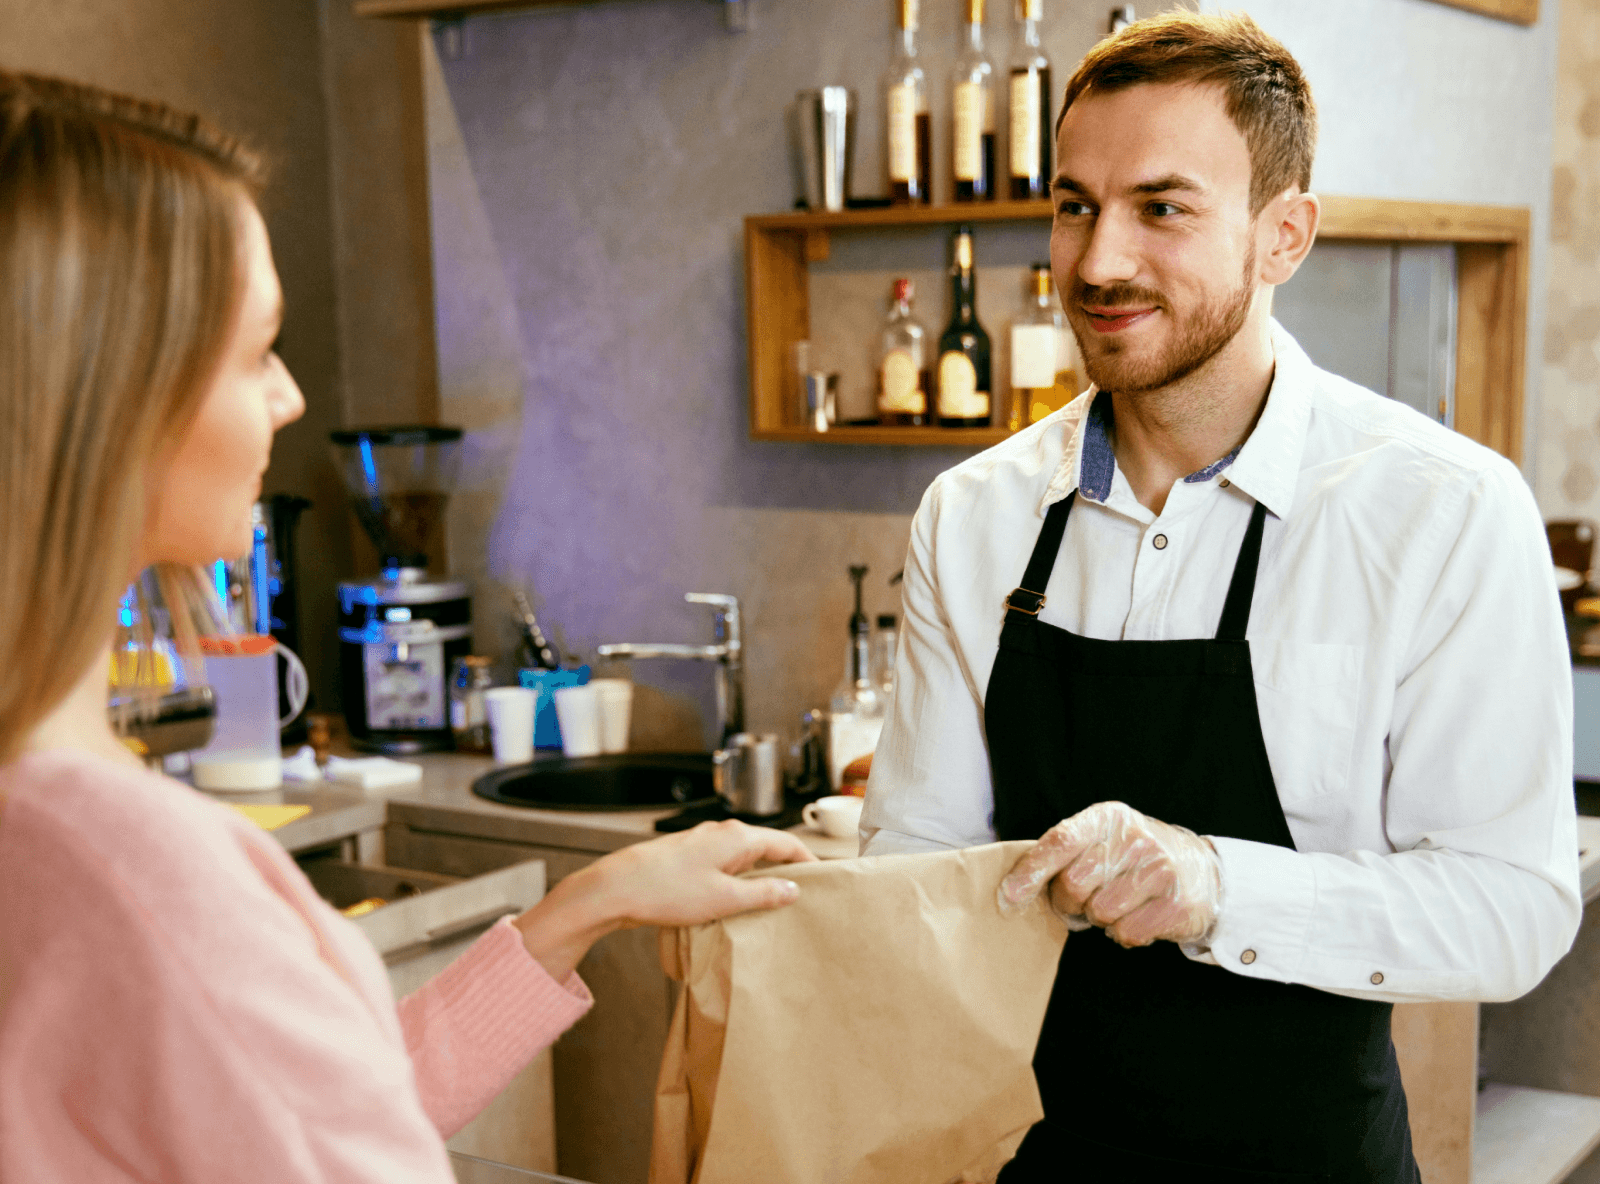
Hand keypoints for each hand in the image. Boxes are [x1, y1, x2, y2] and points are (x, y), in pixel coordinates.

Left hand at [514, 821, 816, 978]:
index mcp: (738, 837)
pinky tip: (732, 907)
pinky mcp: (686, 859)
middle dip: (784, 872)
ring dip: (757, 881)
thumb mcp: (725, 899)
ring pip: (743, 860)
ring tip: (769, 908)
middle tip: (801, 900)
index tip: (824, 880)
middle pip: (766, 850)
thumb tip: (792, 889)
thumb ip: (764, 894)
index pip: (787, 844)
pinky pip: (723, 868)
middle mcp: (722, 834)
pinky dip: (735, 884)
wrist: (614, 889)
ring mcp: (702, 845)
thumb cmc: (666, 890)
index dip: (808, 862)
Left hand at [997, 801, 1219, 947]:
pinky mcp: (1176, 904)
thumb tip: (1013, 891)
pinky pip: (1125, 933)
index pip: (1060, 841)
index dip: (1030, 872)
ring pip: (1099, 913)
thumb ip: (1063, 854)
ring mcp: (1159, 870)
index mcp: (1108, 817)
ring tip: (1116, 903)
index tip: (1009, 896)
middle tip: (1079, 901)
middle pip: (1074, 885)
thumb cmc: (1134, 857)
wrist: (1201, 871)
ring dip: (1098, 918)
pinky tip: (1137, 915)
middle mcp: (1135, 839)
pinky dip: (1123, 933)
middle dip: (1068, 902)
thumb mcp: (1102, 839)